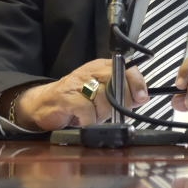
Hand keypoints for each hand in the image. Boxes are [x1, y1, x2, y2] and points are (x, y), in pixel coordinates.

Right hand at [11, 60, 148, 130]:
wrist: (45, 104)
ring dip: (101, 114)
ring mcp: (78, 83)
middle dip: (119, 103)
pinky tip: (82, 120)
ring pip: (104, 99)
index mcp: (102, 67)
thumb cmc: (77, 101)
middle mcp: (91, 71)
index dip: (135, 82)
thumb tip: (141, 96)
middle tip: (112, 112)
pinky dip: (88, 120)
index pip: (125, 67)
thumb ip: (123, 95)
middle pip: (116, 82)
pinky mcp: (67, 97)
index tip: (141, 97)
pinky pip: (87, 111)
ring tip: (92, 115)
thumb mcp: (103, 96)